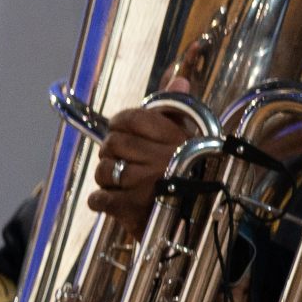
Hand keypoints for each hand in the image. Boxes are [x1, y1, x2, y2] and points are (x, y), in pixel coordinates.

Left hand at [86, 90, 192, 229]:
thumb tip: (179, 78)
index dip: (119, 123)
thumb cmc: (193, 176)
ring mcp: (146, 183)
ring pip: (102, 171)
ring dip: (106, 178)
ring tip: (123, 183)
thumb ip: (177, 110)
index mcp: (176, 138)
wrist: (203, 223)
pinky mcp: (133, 207)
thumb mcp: (190, 140)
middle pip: (111, 144)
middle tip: (123, 160)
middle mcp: (162, 158)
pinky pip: (98, 198)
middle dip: (110, 152)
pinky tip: (113, 202)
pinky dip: (100, 201)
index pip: (131, 118)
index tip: (120, 130)